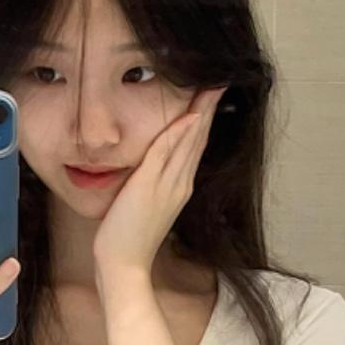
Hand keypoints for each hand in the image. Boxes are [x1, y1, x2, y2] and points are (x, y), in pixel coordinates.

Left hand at [91, 85, 228, 286]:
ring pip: (188, 141)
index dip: (205, 117)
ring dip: (201, 111)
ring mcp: (167, 185)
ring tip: (212, 86)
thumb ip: (154, 184)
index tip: (212, 93)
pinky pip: (165, 153)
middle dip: (209, 107)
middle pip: (199, 137)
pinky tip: (189, 115)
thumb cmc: (128, 239)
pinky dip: (179, 133)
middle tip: (220, 79)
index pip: (195, 144)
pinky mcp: (149, 187)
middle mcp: (180, 183)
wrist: (124, 265)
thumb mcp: (146, 205)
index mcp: (179, 186)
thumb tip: (154, 167)